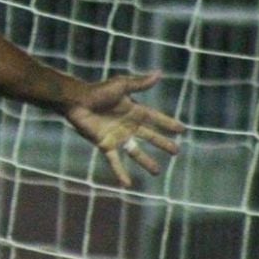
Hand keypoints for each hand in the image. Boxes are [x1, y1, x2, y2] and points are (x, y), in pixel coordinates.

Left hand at [63, 72, 184, 187]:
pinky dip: (120, 172)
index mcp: (134, 110)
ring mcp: (118, 136)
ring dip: (146, 162)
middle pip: (150, 136)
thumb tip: (158, 73)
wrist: (76, 101)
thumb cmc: (97, 91)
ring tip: (157, 172)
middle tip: (175, 151)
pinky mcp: (105, 144)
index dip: (168, 123)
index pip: (155, 118)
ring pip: (136, 152)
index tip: (182, 129)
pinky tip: (127, 184)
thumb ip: (139, 83)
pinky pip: (115, 161)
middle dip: (162, 143)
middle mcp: (128, 125)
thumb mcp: (121, 86)